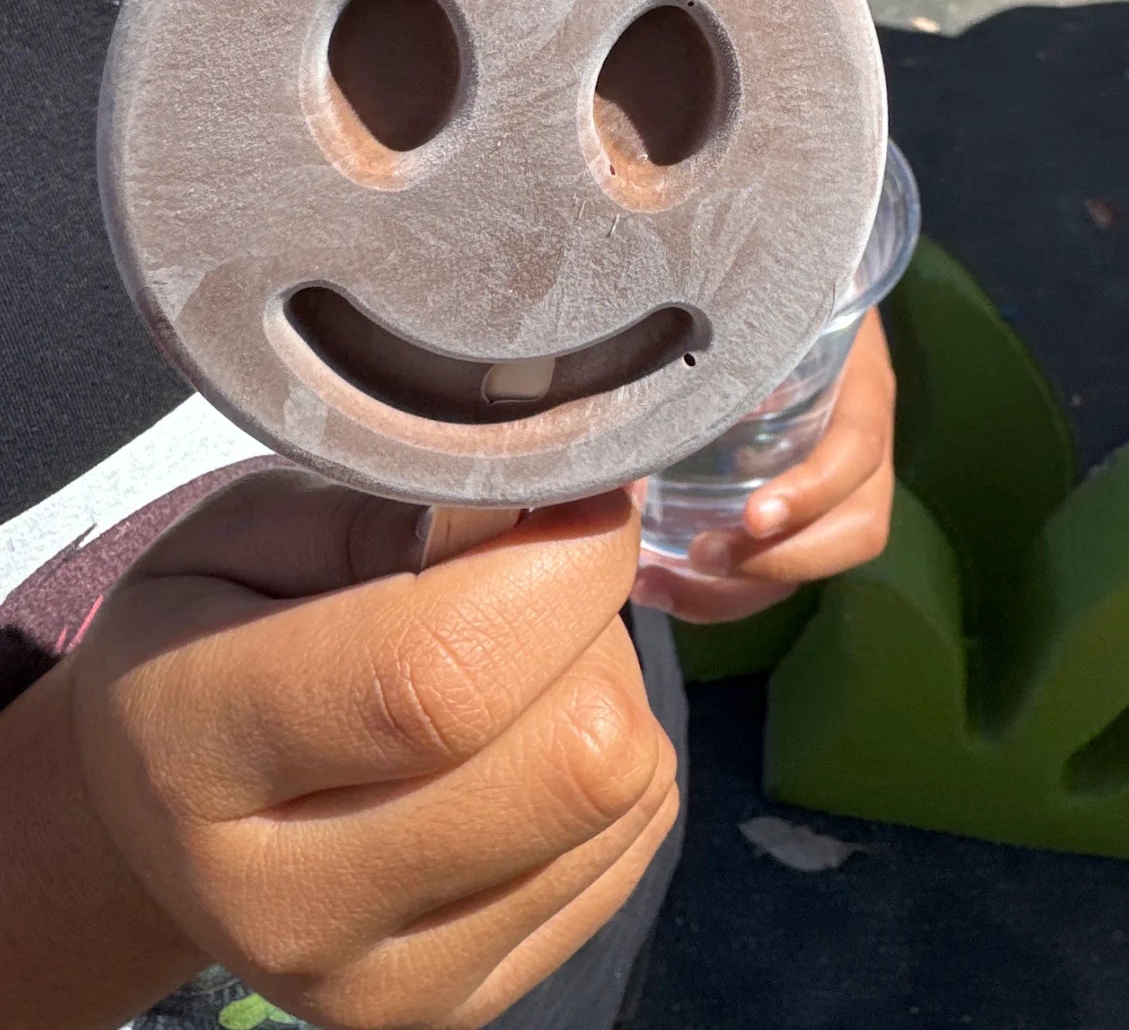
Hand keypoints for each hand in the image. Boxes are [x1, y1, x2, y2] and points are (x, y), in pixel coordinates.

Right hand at [39, 471, 674, 1029]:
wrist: (150, 816)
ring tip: (507, 667)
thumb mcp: (251, 527)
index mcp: (202, 753)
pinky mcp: (458, 1007)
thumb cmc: (208, 629)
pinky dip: (609, 769)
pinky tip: (519, 740)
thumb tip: (549, 499)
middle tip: (525, 583)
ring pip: (622, 795)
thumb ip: (391, 510)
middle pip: (574, 754)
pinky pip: (632, 847)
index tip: (585, 496)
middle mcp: (287, 906)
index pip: (447, 672)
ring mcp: (380, 985)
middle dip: (590, 630)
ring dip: (603, 694)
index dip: (565, 565)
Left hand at [632, 307, 896, 622]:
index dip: (813, 491)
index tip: (754, 517)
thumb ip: (725, 321)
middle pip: (855, 528)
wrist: (786, 284)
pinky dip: (719, 589)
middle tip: (699, 555)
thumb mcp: (761, 298)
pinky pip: (775, 563)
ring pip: (811, 558)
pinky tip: (652, 583)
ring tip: (659, 585)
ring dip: (740, 590)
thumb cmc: (770, 285)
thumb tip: (637, 356)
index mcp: (859, 383)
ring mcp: (832, 480)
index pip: (859, 449)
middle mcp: (858, 441)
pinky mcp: (795, 506)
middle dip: (779, 560)